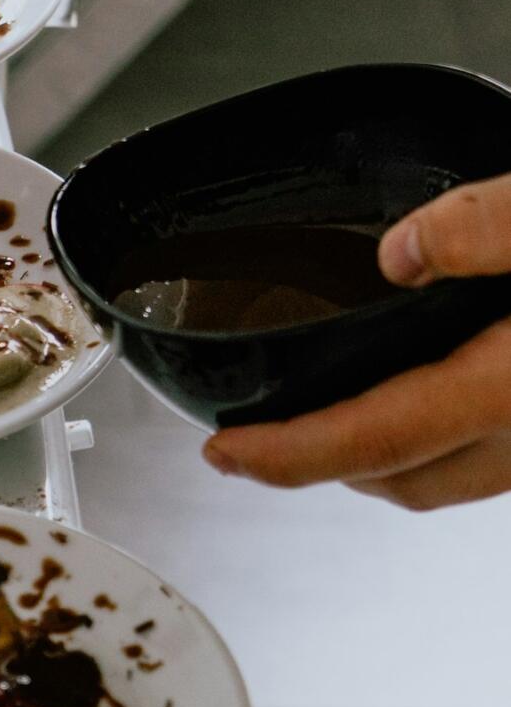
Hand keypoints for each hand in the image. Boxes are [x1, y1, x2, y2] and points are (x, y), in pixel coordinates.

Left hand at [204, 174, 510, 508]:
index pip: (375, 438)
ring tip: (319, 421)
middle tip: (251, 443)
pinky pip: (484, 455)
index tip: (223, 451)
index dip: (286, 454)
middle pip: (401, 479)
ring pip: (445, 477)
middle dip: (317, 465)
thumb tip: (401, 252)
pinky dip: (429, 440)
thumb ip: (487, 227)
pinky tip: (415, 389)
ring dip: (376, 459)